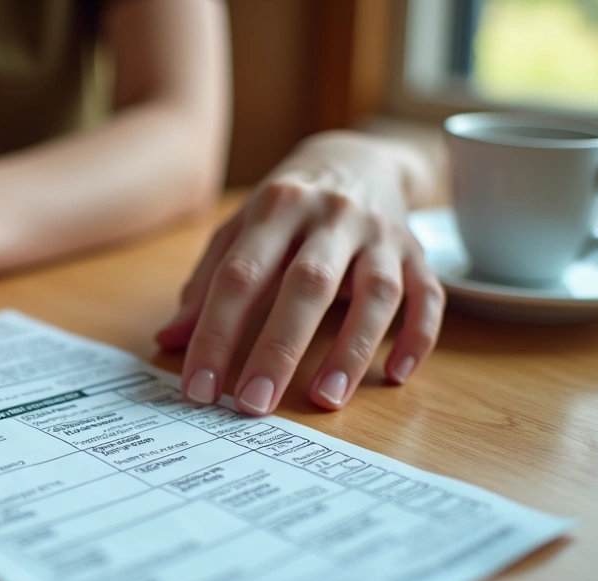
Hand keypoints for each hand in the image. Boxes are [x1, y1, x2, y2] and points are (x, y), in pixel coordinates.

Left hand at [155, 144, 444, 413]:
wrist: (359, 158)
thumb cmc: (286, 207)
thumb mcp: (239, 230)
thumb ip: (206, 284)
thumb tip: (169, 341)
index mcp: (277, 207)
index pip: (240, 276)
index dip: (215, 333)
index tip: (199, 387)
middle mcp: (332, 215)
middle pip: (307, 284)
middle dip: (278, 348)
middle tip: (254, 405)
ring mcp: (381, 234)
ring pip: (375, 293)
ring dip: (351, 350)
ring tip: (326, 400)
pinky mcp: (419, 253)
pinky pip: (428, 297)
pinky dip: (416, 337)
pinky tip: (395, 376)